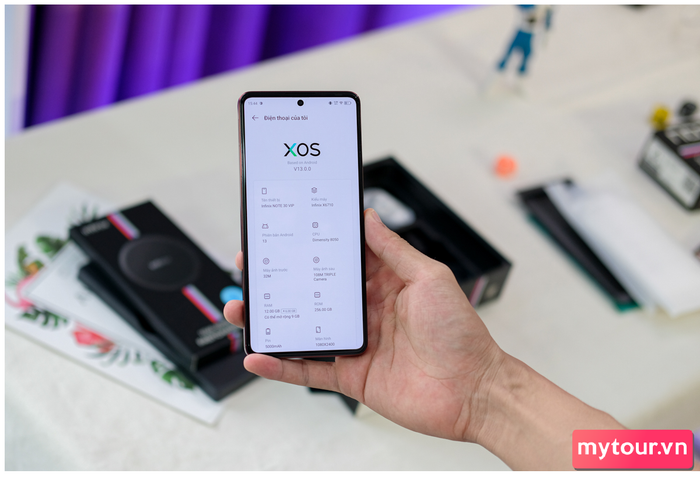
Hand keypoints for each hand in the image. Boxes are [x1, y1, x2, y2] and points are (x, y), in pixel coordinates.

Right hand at [224, 208, 504, 442]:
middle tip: (252, 268)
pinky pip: (308, 370)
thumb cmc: (461, 333)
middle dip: (280, 281)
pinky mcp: (350, 376)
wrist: (474, 390)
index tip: (286, 232)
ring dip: (271, 321)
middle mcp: (365, 311)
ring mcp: (355, 344)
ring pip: (303, 329)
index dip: (311, 246)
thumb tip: (368, 218)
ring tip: (242, 309)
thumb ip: (394, 250)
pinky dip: (281, 365)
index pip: (337, 260)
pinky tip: (258, 356)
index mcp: (383, 283)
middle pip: (311, 293)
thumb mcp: (430, 278)